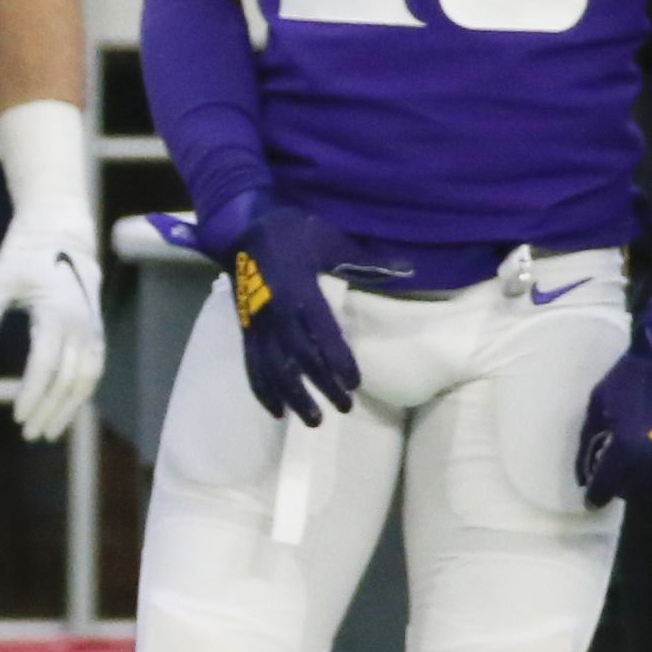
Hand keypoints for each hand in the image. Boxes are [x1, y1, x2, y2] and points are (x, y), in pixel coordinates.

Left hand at [0, 219, 104, 440]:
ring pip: (85, 380)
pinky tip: (63, 412)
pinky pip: (93, 371)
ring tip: (48, 432)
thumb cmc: (22, 260)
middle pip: (67, 379)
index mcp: (56, 313)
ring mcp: (92, 331)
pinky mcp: (96, 333)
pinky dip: (80, 395)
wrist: (61, 238)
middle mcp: (80, 326)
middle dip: (48, 410)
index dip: (32, 393)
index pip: (45, 364)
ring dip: (68, 409)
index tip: (18, 417)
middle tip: (29, 434)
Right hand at [206, 200, 359, 424]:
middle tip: (343, 409)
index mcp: (301, 293)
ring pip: (274, 369)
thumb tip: (409, 270)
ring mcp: (259, 326)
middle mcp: (278, 314)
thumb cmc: (293, 234)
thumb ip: (368, 261)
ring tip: (312, 421)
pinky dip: (263, 391)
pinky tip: (277, 412)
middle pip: (301, 359)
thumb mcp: (332, 241)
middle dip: (322, 387)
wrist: (243, 231)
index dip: (338, 361)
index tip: (354, 383)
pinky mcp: (246, 332)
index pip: (323, 335)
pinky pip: (252, 367)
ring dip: (293, 398)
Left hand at [578, 327, 651, 505]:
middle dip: (617, 487)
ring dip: (642, 488)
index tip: (591, 498)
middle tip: (613, 475)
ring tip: (634, 473)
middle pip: (630, 492)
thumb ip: (587, 443)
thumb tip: (583, 475)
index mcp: (625, 450)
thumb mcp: (598, 405)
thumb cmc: (632, 378)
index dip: (595, 495)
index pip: (605, 487)